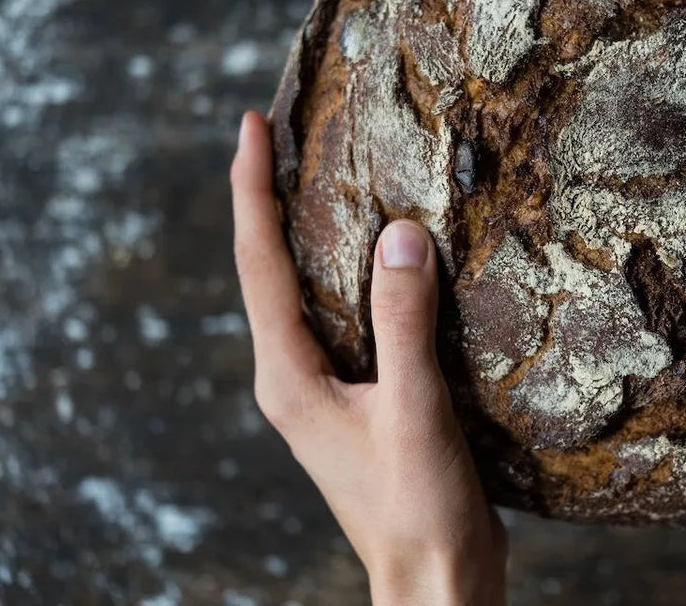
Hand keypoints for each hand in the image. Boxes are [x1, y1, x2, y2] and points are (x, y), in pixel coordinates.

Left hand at [230, 111, 506, 604]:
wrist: (435, 581)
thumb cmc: (418, 508)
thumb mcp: (413, 409)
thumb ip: (404, 322)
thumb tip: (401, 235)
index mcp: (288, 377)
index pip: (258, 263)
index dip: (250, 190)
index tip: (249, 124)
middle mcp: (294, 377)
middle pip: (270, 269)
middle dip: (269, 199)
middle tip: (281, 133)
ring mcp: (324, 389)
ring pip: (307, 292)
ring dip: (310, 233)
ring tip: (324, 175)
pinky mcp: (360, 399)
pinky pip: (347, 318)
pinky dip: (356, 275)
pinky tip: (386, 258)